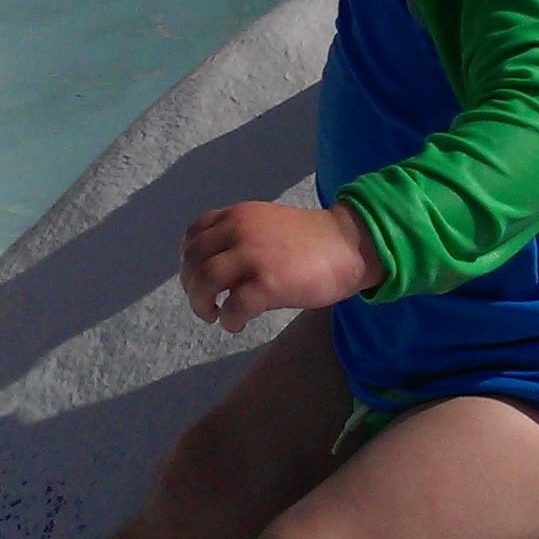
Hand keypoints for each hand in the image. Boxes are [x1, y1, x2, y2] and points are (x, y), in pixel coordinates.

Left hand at [180, 201, 384, 332]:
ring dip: (201, 304)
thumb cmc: (312, 241)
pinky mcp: (268, 283)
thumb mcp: (268, 226)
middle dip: (191, 287)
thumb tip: (218, 272)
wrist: (349, 245)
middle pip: (193, 261)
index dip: (188, 259)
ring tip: (214, 315)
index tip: (197, 276)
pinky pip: (232, 307)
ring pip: (204, 282)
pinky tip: (237, 324)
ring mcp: (253, 256)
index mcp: (238, 215)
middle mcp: (239, 230)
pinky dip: (228, 320)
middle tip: (205, 304)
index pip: (194, 234)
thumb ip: (240, 238)